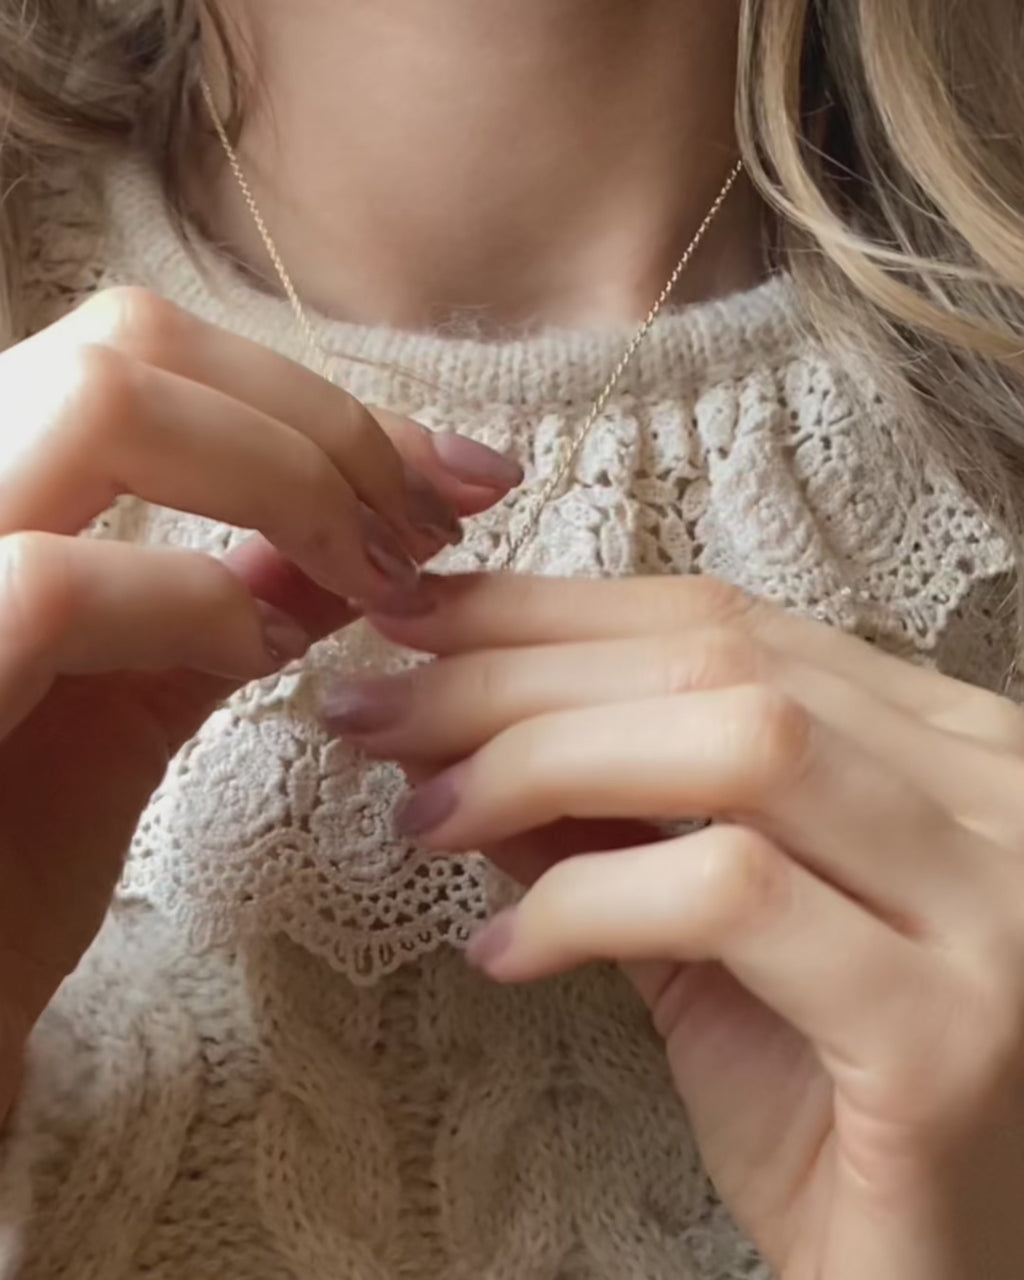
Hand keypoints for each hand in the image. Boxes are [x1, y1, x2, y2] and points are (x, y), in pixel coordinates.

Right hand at [0, 290, 520, 1115]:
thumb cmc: (4, 861)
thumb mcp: (132, 700)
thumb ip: (221, 598)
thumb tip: (342, 539)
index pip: (148, 353)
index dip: (319, 399)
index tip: (454, 472)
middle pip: (135, 340)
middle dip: (324, 424)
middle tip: (434, 524)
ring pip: (102, 404)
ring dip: (284, 480)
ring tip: (372, 581)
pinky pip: (60, 581)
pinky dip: (195, 601)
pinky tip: (261, 657)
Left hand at [326, 573, 1023, 1279]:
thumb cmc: (831, 1108)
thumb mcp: (705, 941)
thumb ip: (610, 827)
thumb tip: (466, 736)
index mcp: (938, 749)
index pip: (725, 623)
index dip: (553, 610)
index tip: (417, 618)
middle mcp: (992, 795)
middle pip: (722, 663)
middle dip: (516, 674)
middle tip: (376, 711)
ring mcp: (989, 904)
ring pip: (739, 746)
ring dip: (539, 762)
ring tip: (425, 818)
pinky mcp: (951, 1028)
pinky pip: (732, 897)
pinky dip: (589, 902)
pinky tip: (503, 952)